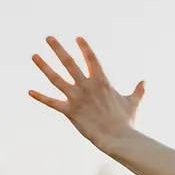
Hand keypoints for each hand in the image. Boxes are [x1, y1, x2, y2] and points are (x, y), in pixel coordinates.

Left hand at [29, 36, 145, 150]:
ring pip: (56, 78)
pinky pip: (52, 102)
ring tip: (34, 55)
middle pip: (69, 63)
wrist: (118, 137)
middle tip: (48, 38)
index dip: (84, 47)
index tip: (77, 38)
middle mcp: (87, 86)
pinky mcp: (69, 111)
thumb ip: (138, 91)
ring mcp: (77, 97)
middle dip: (58, 49)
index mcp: (102, 82)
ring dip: (44, 66)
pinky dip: (40, 97)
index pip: (91, 59)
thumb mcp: (133, 102)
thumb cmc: (126, 121)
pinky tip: (29, 91)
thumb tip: (144, 82)